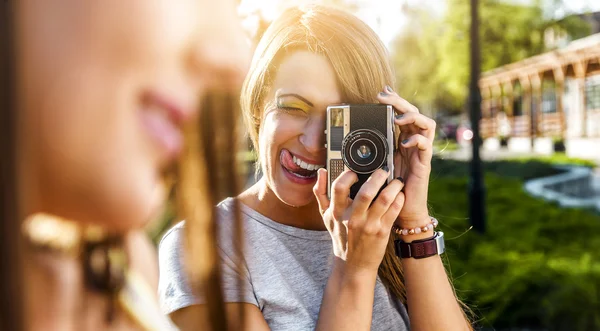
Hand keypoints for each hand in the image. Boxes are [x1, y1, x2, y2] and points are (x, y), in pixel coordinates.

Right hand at [313, 168, 404, 271]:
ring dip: (393, 187)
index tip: (356, 170)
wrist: (353, 264)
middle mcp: (353, 218)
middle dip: (377, 176)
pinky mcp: (382, 232)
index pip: (339, 187)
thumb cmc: (340, 236)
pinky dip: (399, 200)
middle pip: (366, 192)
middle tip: (384, 170)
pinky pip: (394, 211)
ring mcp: (369, 225)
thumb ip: (321, 193)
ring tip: (397, 180)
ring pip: (384, 200)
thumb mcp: (326, 216)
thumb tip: (321, 171)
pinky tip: (400, 194)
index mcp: (337, 212)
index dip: (348, 175)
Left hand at [377, 86, 434, 227]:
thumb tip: (349, 144)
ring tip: (398, 118)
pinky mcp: (424, 163)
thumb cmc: (387, 192)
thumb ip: (369, 154)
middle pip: (413, 114)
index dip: (394, 102)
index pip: (400, 115)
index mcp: (400, 142)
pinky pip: (426, 145)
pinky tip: (404, 142)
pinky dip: (416, 139)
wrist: (401, 212)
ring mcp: (420, 152)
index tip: (381, 93)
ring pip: (425, 124)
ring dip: (411, 117)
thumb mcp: (375, 168)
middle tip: (384, 96)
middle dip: (399, 102)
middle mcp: (412, 144)